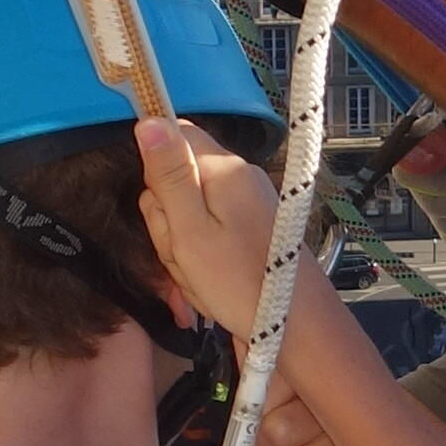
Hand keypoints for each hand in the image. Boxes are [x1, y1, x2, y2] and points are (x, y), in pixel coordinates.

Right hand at [137, 113, 292, 339]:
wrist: (296, 326)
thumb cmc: (240, 283)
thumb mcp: (190, 230)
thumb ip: (169, 175)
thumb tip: (149, 119)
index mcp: (225, 170)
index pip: (174, 135)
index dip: (156, 172)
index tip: (164, 210)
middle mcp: (241, 176)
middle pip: (179, 177)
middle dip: (169, 218)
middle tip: (185, 253)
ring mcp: (249, 201)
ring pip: (190, 209)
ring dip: (183, 244)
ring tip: (201, 273)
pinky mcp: (253, 225)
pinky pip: (210, 230)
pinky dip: (202, 255)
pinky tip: (212, 280)